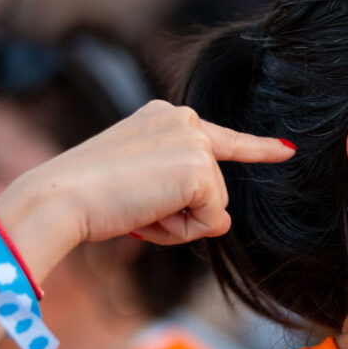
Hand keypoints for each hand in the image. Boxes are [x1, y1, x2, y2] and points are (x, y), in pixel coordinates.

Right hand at [0, 102, 293, 262]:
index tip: (287, 149)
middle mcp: (184, 119)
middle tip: (134, 203)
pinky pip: (210, 221)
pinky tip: (148, 214)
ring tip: (136, 207)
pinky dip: (180, 231)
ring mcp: (195, 141)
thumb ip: (184, 195)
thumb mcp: (141, 186)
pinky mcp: (200, 169)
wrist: (60, 198)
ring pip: (213, 208)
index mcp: (165, 117)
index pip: (222, 137)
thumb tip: (224, 222)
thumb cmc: (89, 197)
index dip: (258, 148)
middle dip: (180, 212)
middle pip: (213, 187)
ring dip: (177, 223)